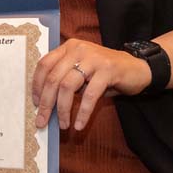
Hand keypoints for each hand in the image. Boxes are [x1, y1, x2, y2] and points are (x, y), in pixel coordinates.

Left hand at [31, 39, 151, 130]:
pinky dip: (82, 112)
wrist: (137, 68)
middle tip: (42, 121)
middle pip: (53, 78)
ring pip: (67, 86)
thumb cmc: (105, 73)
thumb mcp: (82, 70)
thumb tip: (45, 102)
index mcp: (68, 48)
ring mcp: (93, 58)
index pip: (44, 64)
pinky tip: (79, 124)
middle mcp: (78, 49)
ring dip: (63, 109)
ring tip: (64, 125)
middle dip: (46, 103)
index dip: (37, 85)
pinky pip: (90, 95)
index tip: (36, 104)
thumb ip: (66, 78)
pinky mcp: (108, 70)